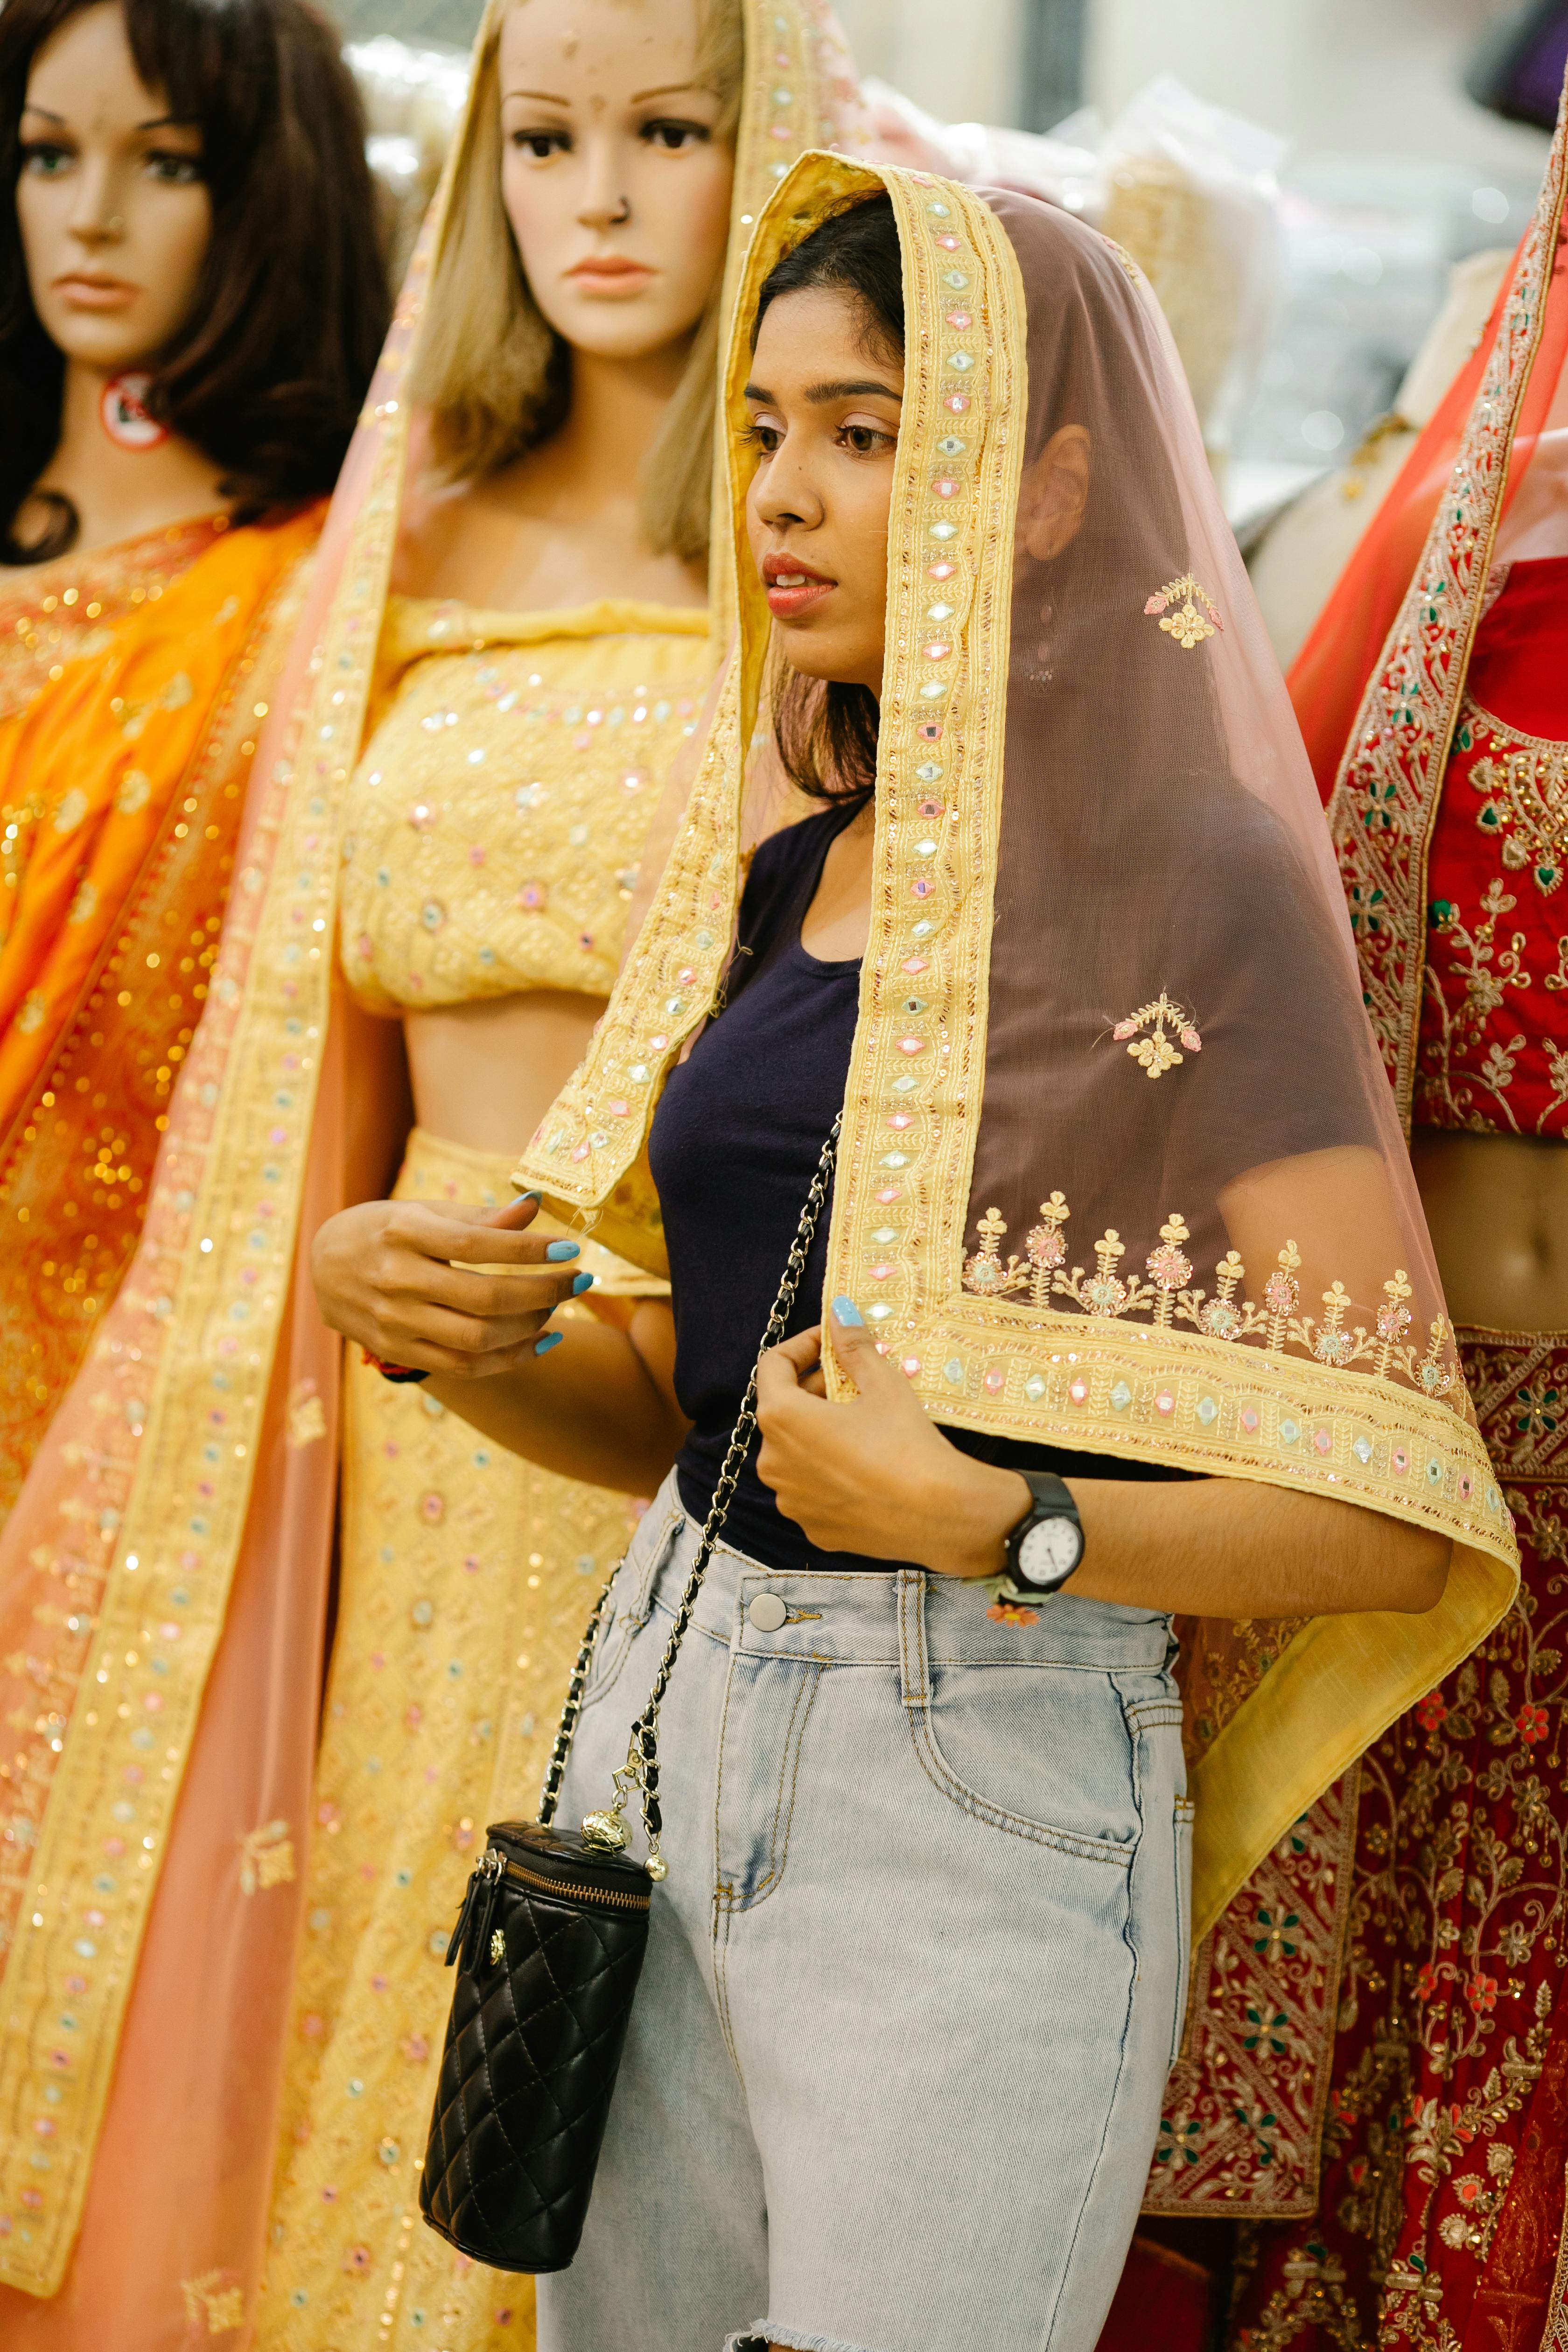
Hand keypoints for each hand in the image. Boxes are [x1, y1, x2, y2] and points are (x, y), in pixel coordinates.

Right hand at [310, 1192, 589, 1375]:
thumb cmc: (385, 1230)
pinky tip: (543, 1340)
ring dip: (530, 1325)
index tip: (570, 1248)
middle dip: (544, 1291)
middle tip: (581, 1280)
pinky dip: (510, 1358)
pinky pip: (464, 1367)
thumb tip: (536, 1207)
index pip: (476, 1245)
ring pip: (477, 1338)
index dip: (528, 1251)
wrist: (323, 1267)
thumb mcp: (424, 1212)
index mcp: (403, 1232)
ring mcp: (394, 1321)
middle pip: (484, 1298)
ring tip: (558, 1306)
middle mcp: (396, 1279)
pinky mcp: (397, 1350)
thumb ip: (480, 1217)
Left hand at [753, 1300, 1028, 1575]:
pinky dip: (830, 1472)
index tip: (831, 1342)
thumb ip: (853, 1345)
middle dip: (815, 1390)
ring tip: (862, 1424)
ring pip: (796, 1452)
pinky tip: (866, 1466)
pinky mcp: (813, 1529)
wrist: (940, 1515)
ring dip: (820, 1432)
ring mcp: (791, 1501)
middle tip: (855, 1382)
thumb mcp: (882, 1384)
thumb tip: (839, 1311)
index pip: (772, 1366)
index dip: (802, 1346)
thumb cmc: (907, 1444)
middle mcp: (773, 1463)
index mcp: (781, 1419)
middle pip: (783, 1410)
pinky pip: (812, 1489)